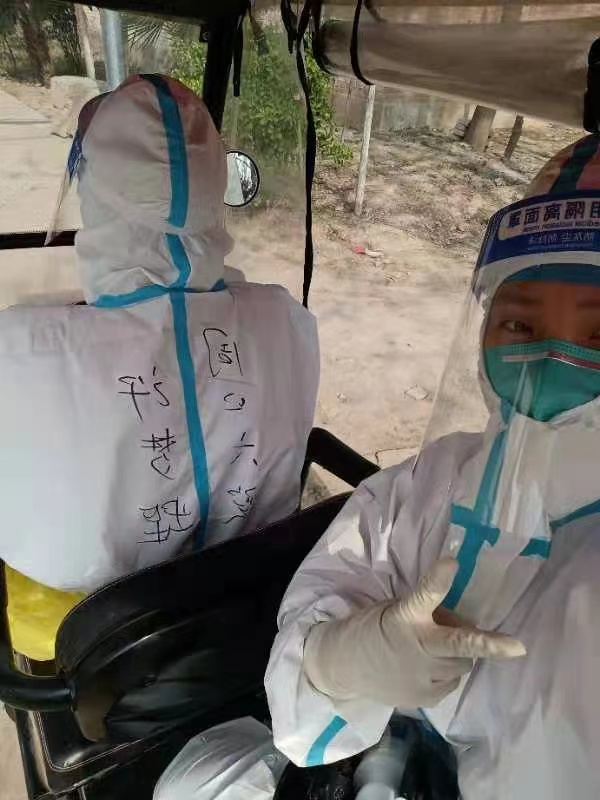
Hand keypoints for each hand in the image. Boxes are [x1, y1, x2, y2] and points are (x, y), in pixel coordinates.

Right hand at [304, 558, 525, 709]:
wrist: (345, 665)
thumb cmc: (376, 627)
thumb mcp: (397, 609)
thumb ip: (430, 613)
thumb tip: (464, 623)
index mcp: (405, 616)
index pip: (424, 595)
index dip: (440, 579)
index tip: (452, 563)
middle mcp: (417, 646)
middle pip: (460, 644)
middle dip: (490, 645)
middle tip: (518, 647)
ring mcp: (422, 677)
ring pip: (462, 663)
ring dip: (458, 653)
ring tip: (438, 648)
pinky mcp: (425, 699)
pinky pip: (452, 682)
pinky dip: (447, 672)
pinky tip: (427, 667)